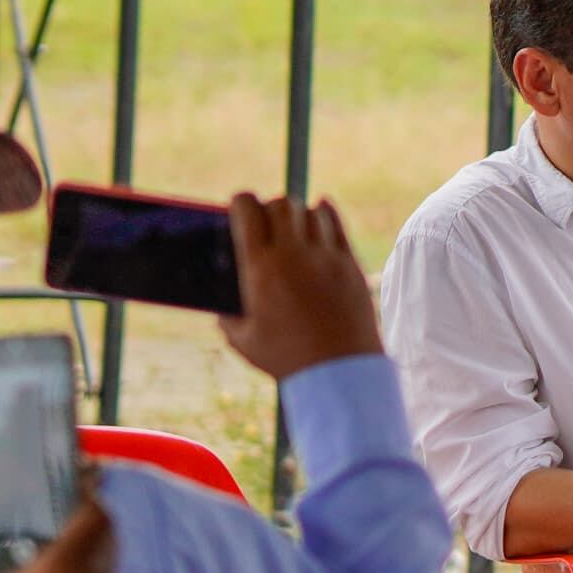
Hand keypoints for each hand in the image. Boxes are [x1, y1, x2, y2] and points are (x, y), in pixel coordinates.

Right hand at [219, 194, 384, 381]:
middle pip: (282, 204)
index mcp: (261, 270)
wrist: (340, 370)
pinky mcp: (351, 265)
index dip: (241, 202)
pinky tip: (319, 213)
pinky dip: (326, 214)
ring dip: (298, 213)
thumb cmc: (287, 359)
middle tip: (266, 220)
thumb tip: (222, 307)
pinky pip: (338, 225)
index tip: (239, 206)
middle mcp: (294, 256)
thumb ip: (228, 317)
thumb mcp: (244, 340)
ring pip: (312, 211)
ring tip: (292, 227)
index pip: (249, 212)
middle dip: (270, 206)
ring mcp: (327, 258)